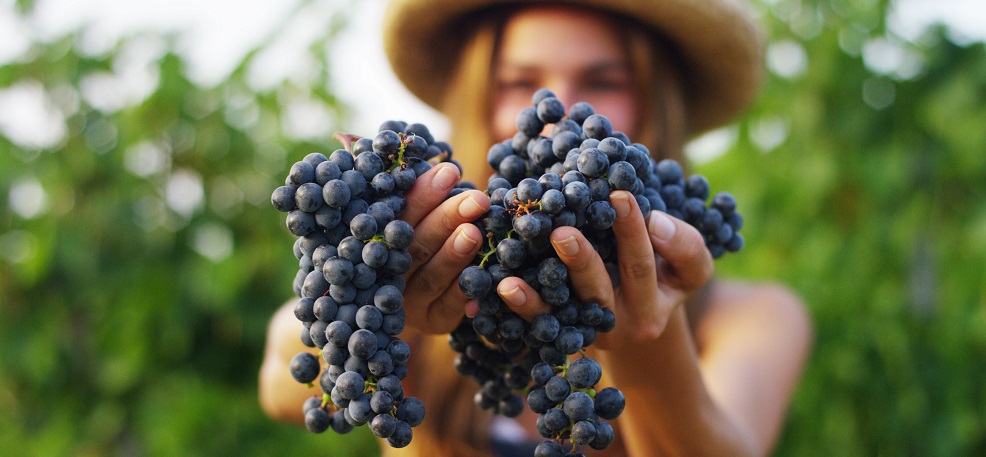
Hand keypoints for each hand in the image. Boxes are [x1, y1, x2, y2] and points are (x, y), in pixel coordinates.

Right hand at [398, 162, 490, 333]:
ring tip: (474, 232)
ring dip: (454, 254)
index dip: (422, 194)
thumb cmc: (426, 237)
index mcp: (379, 241)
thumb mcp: (419, 216)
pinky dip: (467, 290)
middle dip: (445, 219)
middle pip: (415, 245)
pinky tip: (485, 273)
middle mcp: (388, 273)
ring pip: (431, 277)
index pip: (398, 215)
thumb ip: (422, 197)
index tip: (449, 170)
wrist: (426, 297)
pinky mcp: (433, 321)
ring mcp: (409, 302)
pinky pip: (451, 307)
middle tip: (475, 200)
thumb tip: (444, 162)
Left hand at [470, 190, 712, 349]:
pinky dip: (517, 308)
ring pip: (560, 314)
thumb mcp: (688, 265)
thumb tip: (655, 220)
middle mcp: (617, 324)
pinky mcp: (559, 337)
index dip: (633, 233)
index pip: (643, 266)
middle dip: (581, 261)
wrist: (642, 317)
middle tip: (562, 232)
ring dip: (535, 297)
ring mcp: (586, 333)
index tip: (620, 197)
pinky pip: (537, 324)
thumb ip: (684, 244)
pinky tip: (499, 289)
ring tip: (510, 280)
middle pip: (599, 292)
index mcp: (653, 306)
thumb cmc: (666, 274)